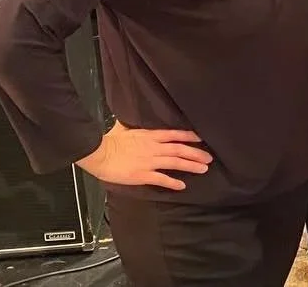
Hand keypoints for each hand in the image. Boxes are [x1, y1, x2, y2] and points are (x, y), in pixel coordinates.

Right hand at [76, 120, 212, 190]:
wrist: (99, 153)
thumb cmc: (109, 141)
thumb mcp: (123, 129)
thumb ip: (132, 127)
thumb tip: (131, 122)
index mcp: (149, 135)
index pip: (174, 134)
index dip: (189, 136)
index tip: (201, 138)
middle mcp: (153, 148)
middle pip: (179, 149)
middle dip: (196, 153)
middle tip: (209, 158)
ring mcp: (149, 161)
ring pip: (175, 163)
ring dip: (190, 166)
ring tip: (203, 169)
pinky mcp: (143, 175)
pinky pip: (162, 179)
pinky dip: (173, 182)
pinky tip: (182, 186)